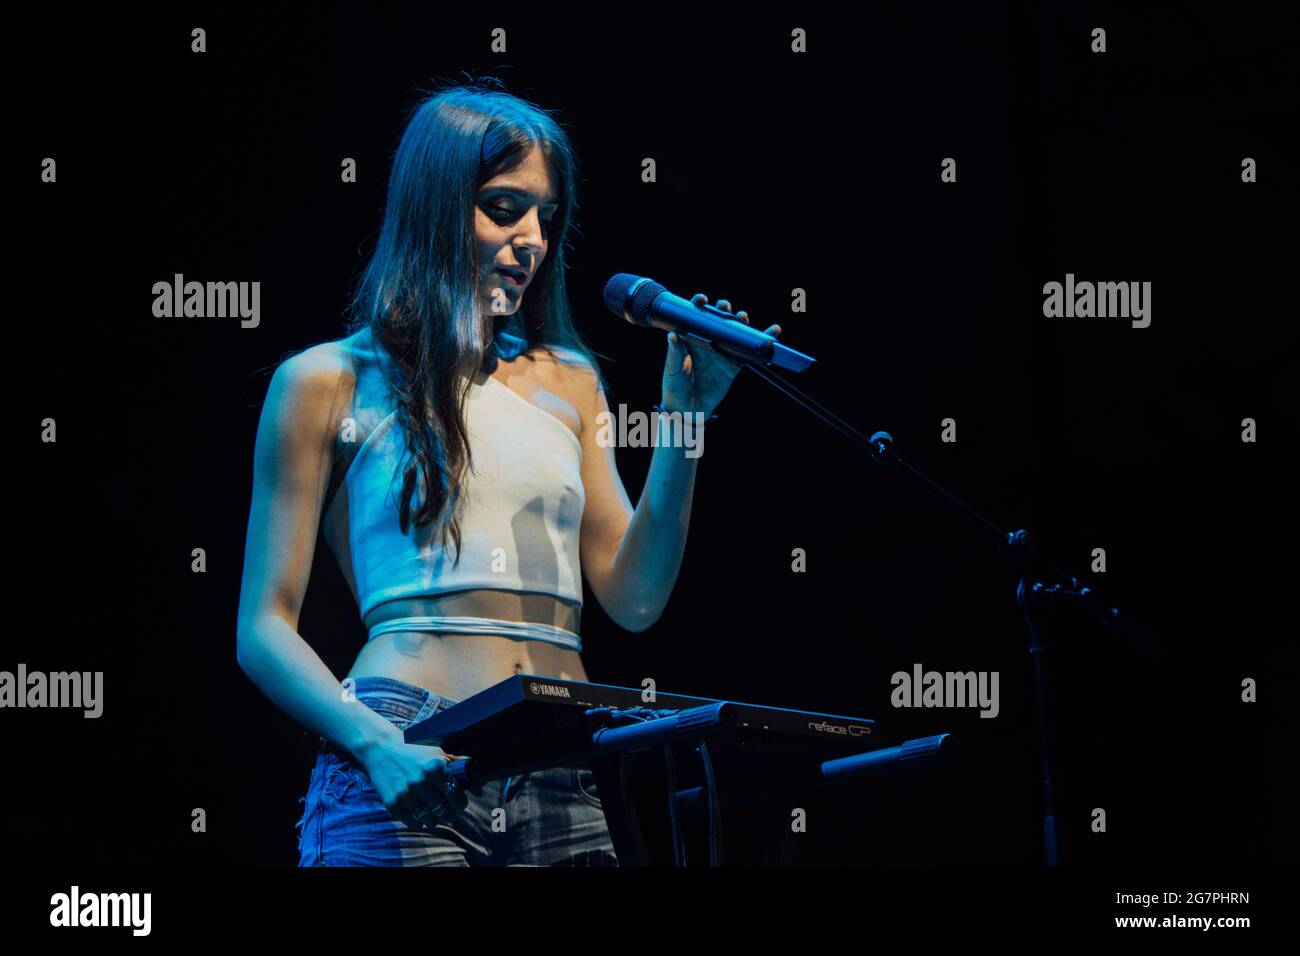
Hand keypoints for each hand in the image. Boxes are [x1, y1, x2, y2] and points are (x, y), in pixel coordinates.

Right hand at [357, 738, 469, 830]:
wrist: (382, 748)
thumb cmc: (415, 750)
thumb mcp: (439, 753)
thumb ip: (461, 767)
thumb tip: (480, 788)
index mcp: (435, 768)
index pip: (457, 799)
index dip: (460, 802)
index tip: (458, 801)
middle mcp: (420, 781)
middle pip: (445, 812)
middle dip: (449, 812)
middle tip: (447, 808)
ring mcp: (405, 794)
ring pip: (430, 820)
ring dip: (434, 818)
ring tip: (433, 810)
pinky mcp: (392, 803)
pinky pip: (412, 823)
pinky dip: (419, 821)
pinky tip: (419, 811)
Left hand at [661, 293, 781, 418]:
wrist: (687, 409)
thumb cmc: (674, 386)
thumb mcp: (672, 369)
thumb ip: (675, 353)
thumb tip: (673, 335)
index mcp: (691, 338)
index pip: (696, 316)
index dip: (700, 304)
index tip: (701, 300)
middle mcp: (708, 341)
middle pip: (719, 320)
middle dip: (723, 310)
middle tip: (724, 308)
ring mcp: (722, 352)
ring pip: (735, 333)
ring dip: (742, 322)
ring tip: (743, 317)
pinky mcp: (734, 365)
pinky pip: (749, 353)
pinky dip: (762, 342)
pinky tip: (772, 333)